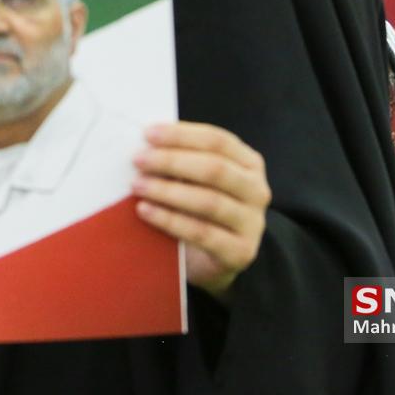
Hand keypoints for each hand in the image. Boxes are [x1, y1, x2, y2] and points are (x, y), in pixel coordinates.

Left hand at [132, 122, 269, 303]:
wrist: (212, 260)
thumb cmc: (198, 209)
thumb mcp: (194, 179)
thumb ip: (179, 160)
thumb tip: (145, 143)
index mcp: (248, 163)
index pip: (218, 141)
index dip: (182, 135)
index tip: (147, 133)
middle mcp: (257, 190)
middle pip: (215, 169)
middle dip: (172, 161)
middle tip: (138, 160)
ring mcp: (252, 223)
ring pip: (209, 201)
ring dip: (168, 191)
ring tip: (137, 186)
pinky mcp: (240, 252)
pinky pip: (202, 233)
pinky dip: (169, 220)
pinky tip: (145, 211)